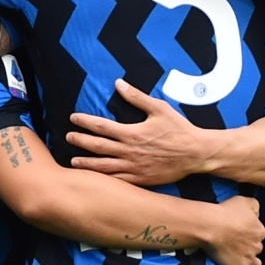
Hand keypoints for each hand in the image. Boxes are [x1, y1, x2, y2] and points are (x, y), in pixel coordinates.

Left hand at [66, 79, 207, 185]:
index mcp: (132, 133)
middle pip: (98, 147)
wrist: (196, 153)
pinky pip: (118, 181)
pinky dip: (104, 180)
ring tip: (74, 162)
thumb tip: (119, 84)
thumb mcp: (159, 108)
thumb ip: (136, 97)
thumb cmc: (179, 129)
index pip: (101, 126)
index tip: (73, 118)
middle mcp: (129, 152)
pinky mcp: (141, 180)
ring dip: (87, 164)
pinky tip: (96, 179)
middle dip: (81, 141)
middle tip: (68, 137)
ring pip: (104, 167)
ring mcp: (134, 168)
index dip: (85, 122)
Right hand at [200, 195, 264, 264]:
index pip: (259, 233)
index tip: (240, 230)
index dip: (250, 231)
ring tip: (242, 259)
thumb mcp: (244, 201)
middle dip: (250, 246)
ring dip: (251, 262)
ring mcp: (249, 258)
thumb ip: (255, 206)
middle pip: (257, 248)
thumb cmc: (226, 212)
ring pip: (256, 263)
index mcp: (260, 230)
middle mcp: (257, 246)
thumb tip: (257, 212)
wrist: (211, 227)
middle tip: (237, 243)